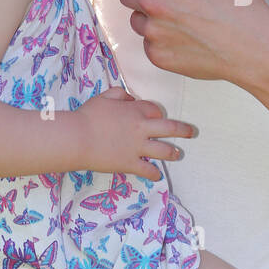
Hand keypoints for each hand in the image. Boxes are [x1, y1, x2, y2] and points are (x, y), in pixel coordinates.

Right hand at [76, 85, 194, 181]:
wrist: (77, 138)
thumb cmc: (88, 116)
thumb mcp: (104, 97)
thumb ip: (119, 93)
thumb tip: (130, 97)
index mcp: (136, 110)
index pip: (155, 110)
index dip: (157, 113)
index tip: (156, 117)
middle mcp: (142, 128)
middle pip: (170, 128)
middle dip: (183, 130)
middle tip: (191, 132)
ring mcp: (138, 147)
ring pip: (164, 150)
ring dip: (173, 152)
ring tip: (178, 154)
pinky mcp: (130, 163)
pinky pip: (148, 170)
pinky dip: (154, 174)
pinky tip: (157, 175)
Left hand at [112, 0, 268, 86]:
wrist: (254, 45)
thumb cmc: (239, 0)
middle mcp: (153, 3)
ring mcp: (153, 32)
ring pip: (136, 20)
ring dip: (151, 18)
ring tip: (182, 20)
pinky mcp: (158, 56)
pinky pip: (148, 44)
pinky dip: (162, 41)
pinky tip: (187, 38)